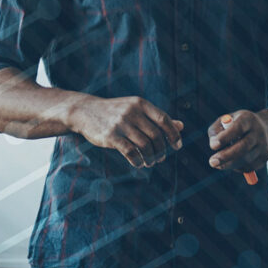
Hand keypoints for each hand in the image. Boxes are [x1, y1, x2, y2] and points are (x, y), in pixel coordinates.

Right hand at [68, 95, 182, 167]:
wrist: (86, 111)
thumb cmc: (116, 111)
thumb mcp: (137, 109)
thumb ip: (158, 118)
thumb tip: (181, 126)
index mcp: (141, 104)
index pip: (164, 120)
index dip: (173, 135)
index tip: (177, 146)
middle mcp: (132, 112)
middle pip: (155, 135)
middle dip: (161, 150)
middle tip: (161, 158)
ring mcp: (121, 124)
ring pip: (144, 145)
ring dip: (151, 158)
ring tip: (150, 162)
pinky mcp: (111, 136)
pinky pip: (130, 152)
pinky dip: (137, 161)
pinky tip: (139, 164)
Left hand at [207, 110, 267, 172]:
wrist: (264, 128)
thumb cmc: (237, 125)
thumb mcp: (224, 122)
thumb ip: (215, 131)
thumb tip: (214, 145)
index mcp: (248, 119)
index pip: (238, 128)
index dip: (225, 137)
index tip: (213, 146)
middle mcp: (258, 131)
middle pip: (243, 146)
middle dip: (226, 156)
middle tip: (212, 162)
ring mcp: (264, 144)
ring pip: (245, 159)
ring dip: (229, 164)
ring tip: (217, 164)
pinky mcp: (266, 156)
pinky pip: (249, 166)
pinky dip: (237, 167)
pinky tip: (233, 161)